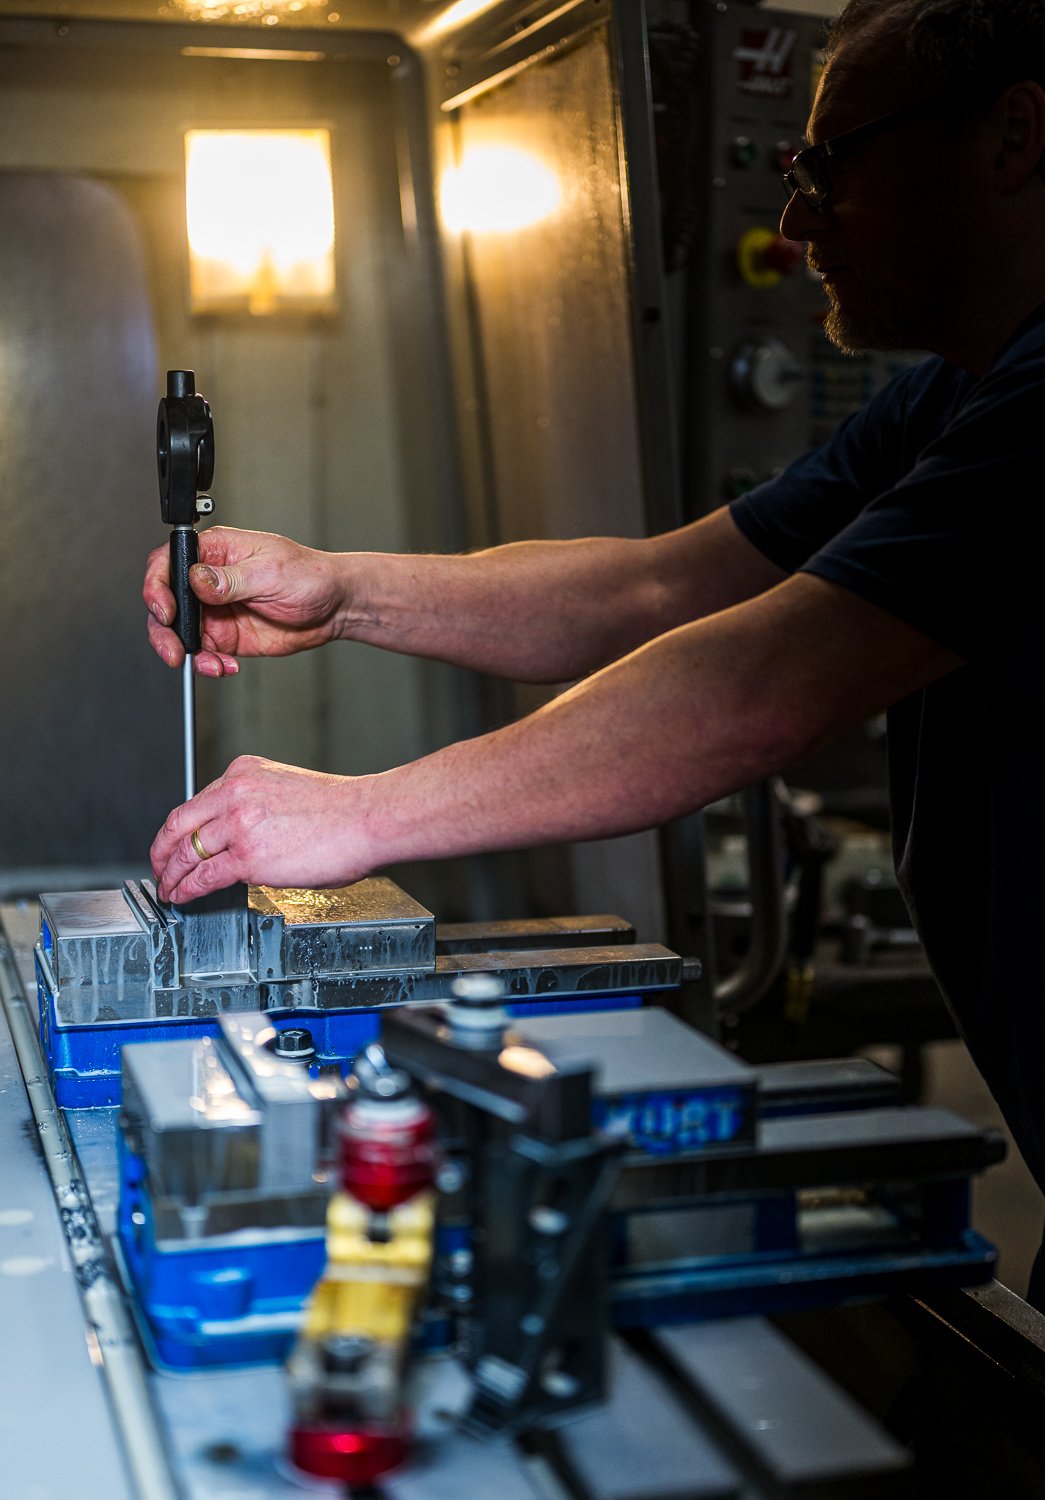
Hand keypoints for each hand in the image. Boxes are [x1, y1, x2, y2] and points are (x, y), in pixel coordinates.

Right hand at [143, 526, 349, 675]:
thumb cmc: (310, 576)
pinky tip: (226, 665)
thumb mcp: (270, 572)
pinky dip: (209, 664)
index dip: (158, 587)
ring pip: (181, 632)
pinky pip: (205, 653)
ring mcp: (216, 610)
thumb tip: (197, 579)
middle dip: (163, 629)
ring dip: (187, 652)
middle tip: (174, 650)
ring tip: (209, 664)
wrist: (334, 608)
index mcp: (216, 551)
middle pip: (167, 602)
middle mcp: (209, 580)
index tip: (166, 610)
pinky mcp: (226, 636)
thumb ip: (230, 579)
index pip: (168, 562)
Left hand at [151, 755, 374, 902]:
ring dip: (171, 875)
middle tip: (159, 869)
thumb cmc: (342, 809)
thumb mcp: (286, 789)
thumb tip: (243, 834)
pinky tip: (183, 897)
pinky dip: (186, 889)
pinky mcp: (247, 856)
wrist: (369, 818)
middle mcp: (235, 793)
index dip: (178, 830)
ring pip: (186, 853)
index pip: (196, 803)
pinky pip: (203, 876)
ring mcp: (239, 824)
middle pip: (179, 825)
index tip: (174, 844)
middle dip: (161, 852)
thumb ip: (257, 803)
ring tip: (168, 889)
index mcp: (243, 772)